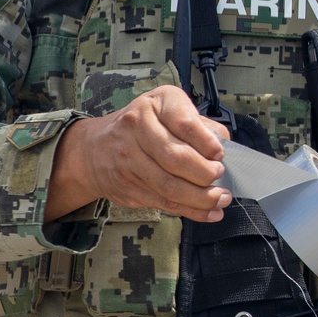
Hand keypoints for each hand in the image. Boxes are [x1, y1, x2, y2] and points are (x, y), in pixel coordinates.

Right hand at [45, 85, 230, 221]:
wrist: (93, 149)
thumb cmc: (143, 126)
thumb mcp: (168, 110)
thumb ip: (198, 124)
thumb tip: (223, 145)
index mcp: (153, 104)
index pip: (183, 122)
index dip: (206, 141)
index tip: (220, 153)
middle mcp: (136, 128)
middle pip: (175, 157)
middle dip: (204, 172)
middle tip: (220, 176)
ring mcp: (128, 160)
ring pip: (169, 185)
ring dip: (201, 197)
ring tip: (221, 199)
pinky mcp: (127, 187)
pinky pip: (163, 202)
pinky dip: (190, 210)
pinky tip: (209, 213)